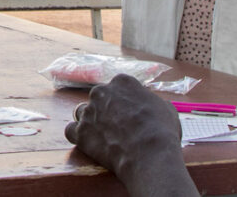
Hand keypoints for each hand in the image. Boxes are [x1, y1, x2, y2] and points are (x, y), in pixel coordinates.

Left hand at [65, 74, 198, 195]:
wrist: (149, 154)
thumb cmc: (162, 131)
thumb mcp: (165, 108)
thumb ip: (150, 102)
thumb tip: (149, 108)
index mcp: (122, 82)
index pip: (117, 87)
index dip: (123, 102)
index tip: (128, 113)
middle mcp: (101, 92)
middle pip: (98, 99)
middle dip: (105, 111)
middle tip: (116, 127)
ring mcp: (88, 112)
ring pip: (82, 113)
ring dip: (90, 122)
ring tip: (103, 137)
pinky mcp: (80, 132)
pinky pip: (71, 131)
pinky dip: (78, 136)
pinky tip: (88, 142)